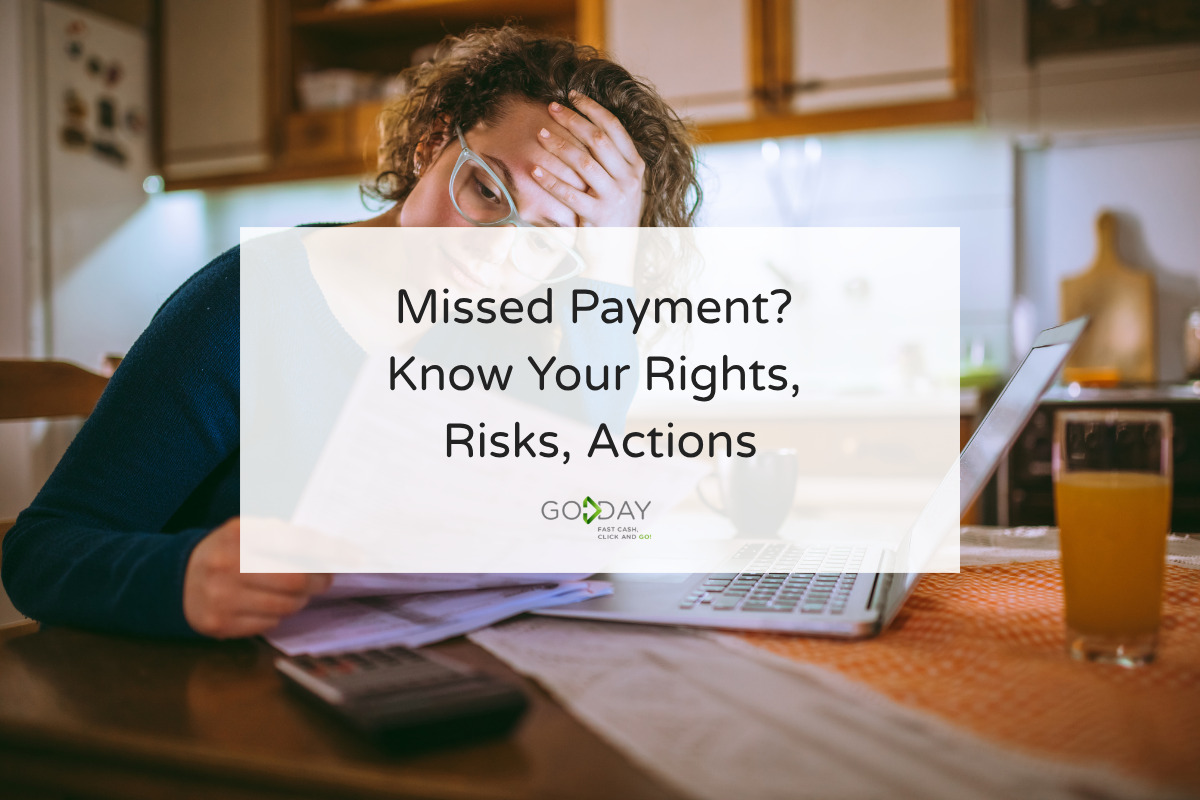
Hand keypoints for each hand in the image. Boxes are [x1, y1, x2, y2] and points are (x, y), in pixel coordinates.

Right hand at [183, 517, 332, 638]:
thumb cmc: (227, 552)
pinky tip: (270, 604)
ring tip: (297, 592)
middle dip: (319, 580)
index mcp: (239, 535)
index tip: (350, 555)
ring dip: (300, 600)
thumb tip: (332, 547)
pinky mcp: (220, 624)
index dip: (328, 551)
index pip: (297, 543)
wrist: (179, 579)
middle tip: (325, 578)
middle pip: (295, 580)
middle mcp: (228, 565)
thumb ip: (285, 535)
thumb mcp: (249, 532)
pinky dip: (278, 615)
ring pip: (286, 606)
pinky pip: (269, 624)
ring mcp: (222, 598)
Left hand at [532, 92, 645, 227]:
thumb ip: (613, 159)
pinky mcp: (597, 216)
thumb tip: (588, 125)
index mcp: (636, 166)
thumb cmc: (614, 214)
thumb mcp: (623, 184)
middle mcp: (629, 179)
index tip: (572, 96)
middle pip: (598, 139)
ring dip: (559, 145)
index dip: (592, 109)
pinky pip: (569, 193)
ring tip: (540, 134)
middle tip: (551, 108)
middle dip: (573, 120)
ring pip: (583, 162)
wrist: (617, 253)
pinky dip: (550, 180)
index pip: (614, 128)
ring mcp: (615, 197)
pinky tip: (534, 169)